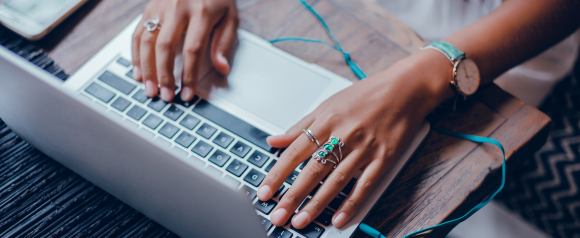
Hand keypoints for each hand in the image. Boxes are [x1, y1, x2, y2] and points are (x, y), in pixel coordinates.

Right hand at [131, 0, 238, 101]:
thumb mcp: (230, 17)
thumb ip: (224, 43)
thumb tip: (222, 69)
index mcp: (201, 12)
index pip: (193, 50)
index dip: (189, 75)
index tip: (187, 93)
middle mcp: (178, 8)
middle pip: (166, 47)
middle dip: (164, 76)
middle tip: (166, 96)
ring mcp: (160, 7)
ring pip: (147, 42)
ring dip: (147, 69)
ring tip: (150, 90)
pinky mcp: (149, 7)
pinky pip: (137, 34)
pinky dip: (135, 55)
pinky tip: (139, 72)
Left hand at [257, 50, 454, 228]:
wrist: (404, 89)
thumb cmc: (365, 95)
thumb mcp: (328, 105)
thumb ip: (300, 126)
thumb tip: (274, 140)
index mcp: (326, 121)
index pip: (295, 152)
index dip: (277, 174)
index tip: (264, 192)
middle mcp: (343, 135)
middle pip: (313, 170)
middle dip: (293, 196)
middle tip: (277, 216)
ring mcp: (364, 148)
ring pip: (336, 181)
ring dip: (317, 204)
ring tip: (301, 222)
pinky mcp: (384, 158)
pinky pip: (365, 184)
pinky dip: (351, 203)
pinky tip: (339, 219)